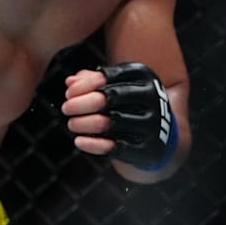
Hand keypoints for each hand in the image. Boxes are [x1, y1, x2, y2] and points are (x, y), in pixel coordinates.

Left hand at [62, 62, 176, 170]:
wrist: (159, 132)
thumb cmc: (128, 102)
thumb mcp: (115, 84)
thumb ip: (91, 80)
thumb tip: (70, 82)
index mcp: (144, 76)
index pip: (110, 76)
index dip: (85, 85)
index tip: (69, 92)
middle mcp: (152, 98)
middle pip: (110, 97)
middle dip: (82, 103)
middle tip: (66, 108)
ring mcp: (152, 124)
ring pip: (111, 122)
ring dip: (84, 123)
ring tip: (72, 124)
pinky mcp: (148, 148)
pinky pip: (116, 147)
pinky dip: (94, 144)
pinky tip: (79, 141)